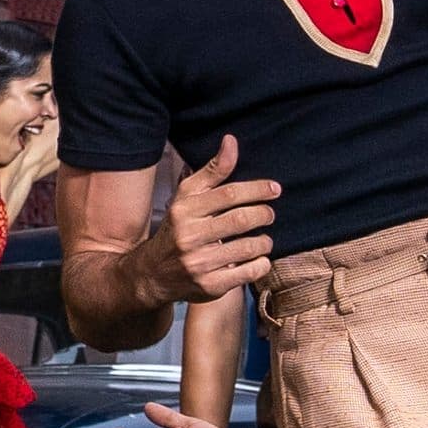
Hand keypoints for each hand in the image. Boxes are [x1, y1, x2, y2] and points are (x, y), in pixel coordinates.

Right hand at [134, 137, 279, 305]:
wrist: (152, 273)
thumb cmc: (178, 228)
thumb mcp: (188, 197)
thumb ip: (213, 171)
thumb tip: (231, 141)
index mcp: (185, 210)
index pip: (229, 194)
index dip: (257, 189)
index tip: (275, 189)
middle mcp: (190, 236)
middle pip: (241, 220)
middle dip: (264, 214)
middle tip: (269, 214)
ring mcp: (199, 263)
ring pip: (248, 247)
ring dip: (265, 241)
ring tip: (264, 238)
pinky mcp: (209, 286)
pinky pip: (248, 272)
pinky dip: (261, 263)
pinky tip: (259, 258)